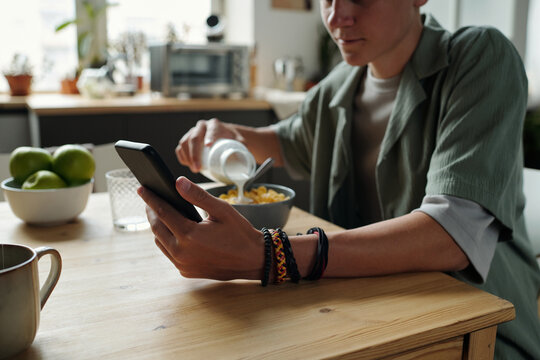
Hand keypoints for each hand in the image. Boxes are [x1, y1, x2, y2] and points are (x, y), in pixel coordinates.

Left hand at [137, 177, 263, 280]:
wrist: (254, 260)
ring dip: (158, 227)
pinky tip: (173, 230)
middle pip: (157, 228)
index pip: (163, 212)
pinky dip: (167, 240)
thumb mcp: (222, 210)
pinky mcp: (187, 271)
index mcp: (189, 235)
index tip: (142, 188)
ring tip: (161, 212)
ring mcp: (183, 265)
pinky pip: (169, 253)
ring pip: (160, 242)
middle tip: (150, 199)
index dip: (151, 199)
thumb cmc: (240, 233)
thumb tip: (177, 182)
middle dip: (151, 212)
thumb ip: (198, 196)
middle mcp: (182, 253)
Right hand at [176, 118, 244, 172]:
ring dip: (187, 157)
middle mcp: (202, 126)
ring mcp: (193, 132)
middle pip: (194, 138)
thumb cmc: (234, 140)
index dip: (209, 137)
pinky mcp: (187, 139)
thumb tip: (244, 159)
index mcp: (215, 125)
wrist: (227, 136)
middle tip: (198, 168)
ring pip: (185, 143)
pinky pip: (180, 147)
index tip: (209, 146)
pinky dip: (182, 156)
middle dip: (194, 154)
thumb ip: (243, 147)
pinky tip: (186, 164)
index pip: (210, 130)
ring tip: (195, 169)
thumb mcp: (240, 142)